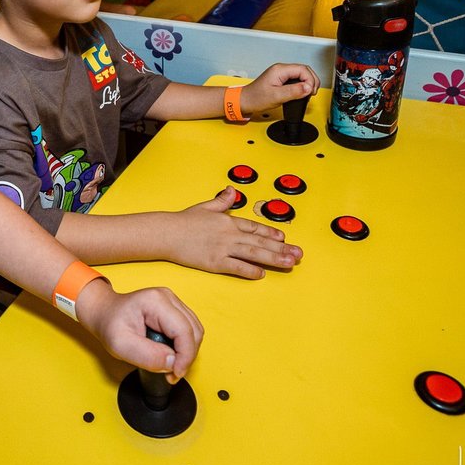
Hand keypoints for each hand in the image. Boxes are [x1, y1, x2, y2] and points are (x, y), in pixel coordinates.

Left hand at [77, 279, 201, 383]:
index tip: (175, 373)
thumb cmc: (109, 324)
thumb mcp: (121, 345)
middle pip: (194, 331)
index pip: (184, 331)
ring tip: (171, 366)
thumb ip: (147, 356)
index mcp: (156, 302)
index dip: (185, 356)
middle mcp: (168, 298)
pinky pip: (189, 330)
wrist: (104, 313)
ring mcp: (172, 302)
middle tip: (172, 374)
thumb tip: (172, 363)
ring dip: (187, 352)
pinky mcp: (174, 309)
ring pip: (195, 331)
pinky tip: (171, 355)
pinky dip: (184, 346)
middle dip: (187, 356)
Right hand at [165, 187, 303, 278]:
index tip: (284, 238)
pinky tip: (261, 273)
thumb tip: (231, 190)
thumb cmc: (183, 221)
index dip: (271, 232)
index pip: (255, 226)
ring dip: (273, 259)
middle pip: (260, 241)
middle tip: (298, 254)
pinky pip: (236, 267)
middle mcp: (229, 234)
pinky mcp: (215, 262)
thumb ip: (222, 200)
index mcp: (228, 221)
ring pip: (254, 253)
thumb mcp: (206, 206)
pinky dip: (250, 270)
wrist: (167, 232)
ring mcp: (223, 248)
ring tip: (289, 263)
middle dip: (281, 248)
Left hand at [241, 63, 319, 112]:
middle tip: (313, 92)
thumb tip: (308, 88)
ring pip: (302, 74)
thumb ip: (293, 91)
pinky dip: (303, 85)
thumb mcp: (276, 96)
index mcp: (280, 70)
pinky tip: (303, 92)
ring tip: (309, 93)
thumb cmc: (256, 98)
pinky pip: (297, 79)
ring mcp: (281, 74)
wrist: (245, 101)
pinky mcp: (281, 79)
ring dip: (308, 82)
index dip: (310, 80)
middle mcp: (281, 69)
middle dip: (312, 81)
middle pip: (304, 70)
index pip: (303, 69)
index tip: (310, 91)